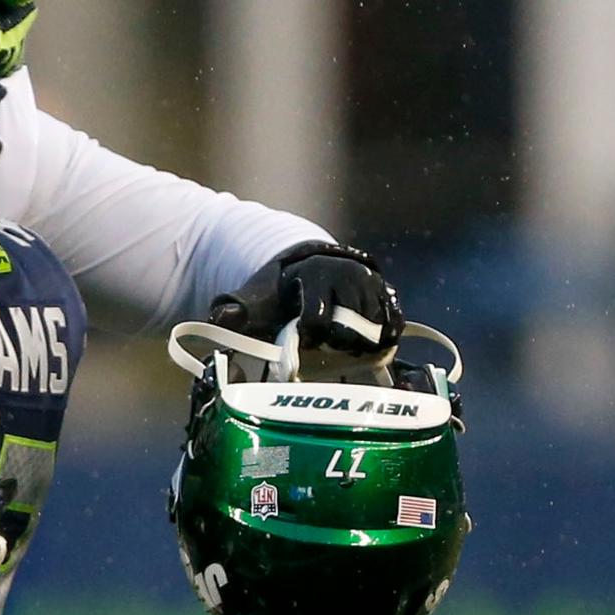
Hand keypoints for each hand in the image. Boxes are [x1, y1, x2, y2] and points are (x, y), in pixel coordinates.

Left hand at [209, 242, 399, 364]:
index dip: (309, 337)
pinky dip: (383, 341)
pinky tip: (366, 346)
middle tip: (324, 345)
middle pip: (351, 328)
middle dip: (336, 343)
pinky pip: (394, 326)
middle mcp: (350, 275)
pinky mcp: (389, 296)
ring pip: (375, 330)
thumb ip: (235, 311)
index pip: (317, 318)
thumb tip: (220, 319)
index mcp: (315, 273)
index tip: (302, 340)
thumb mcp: (255, 299)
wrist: (310, 269)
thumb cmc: (280, 294)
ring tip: (340, 346)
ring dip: (359, 345)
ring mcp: (373, 286)